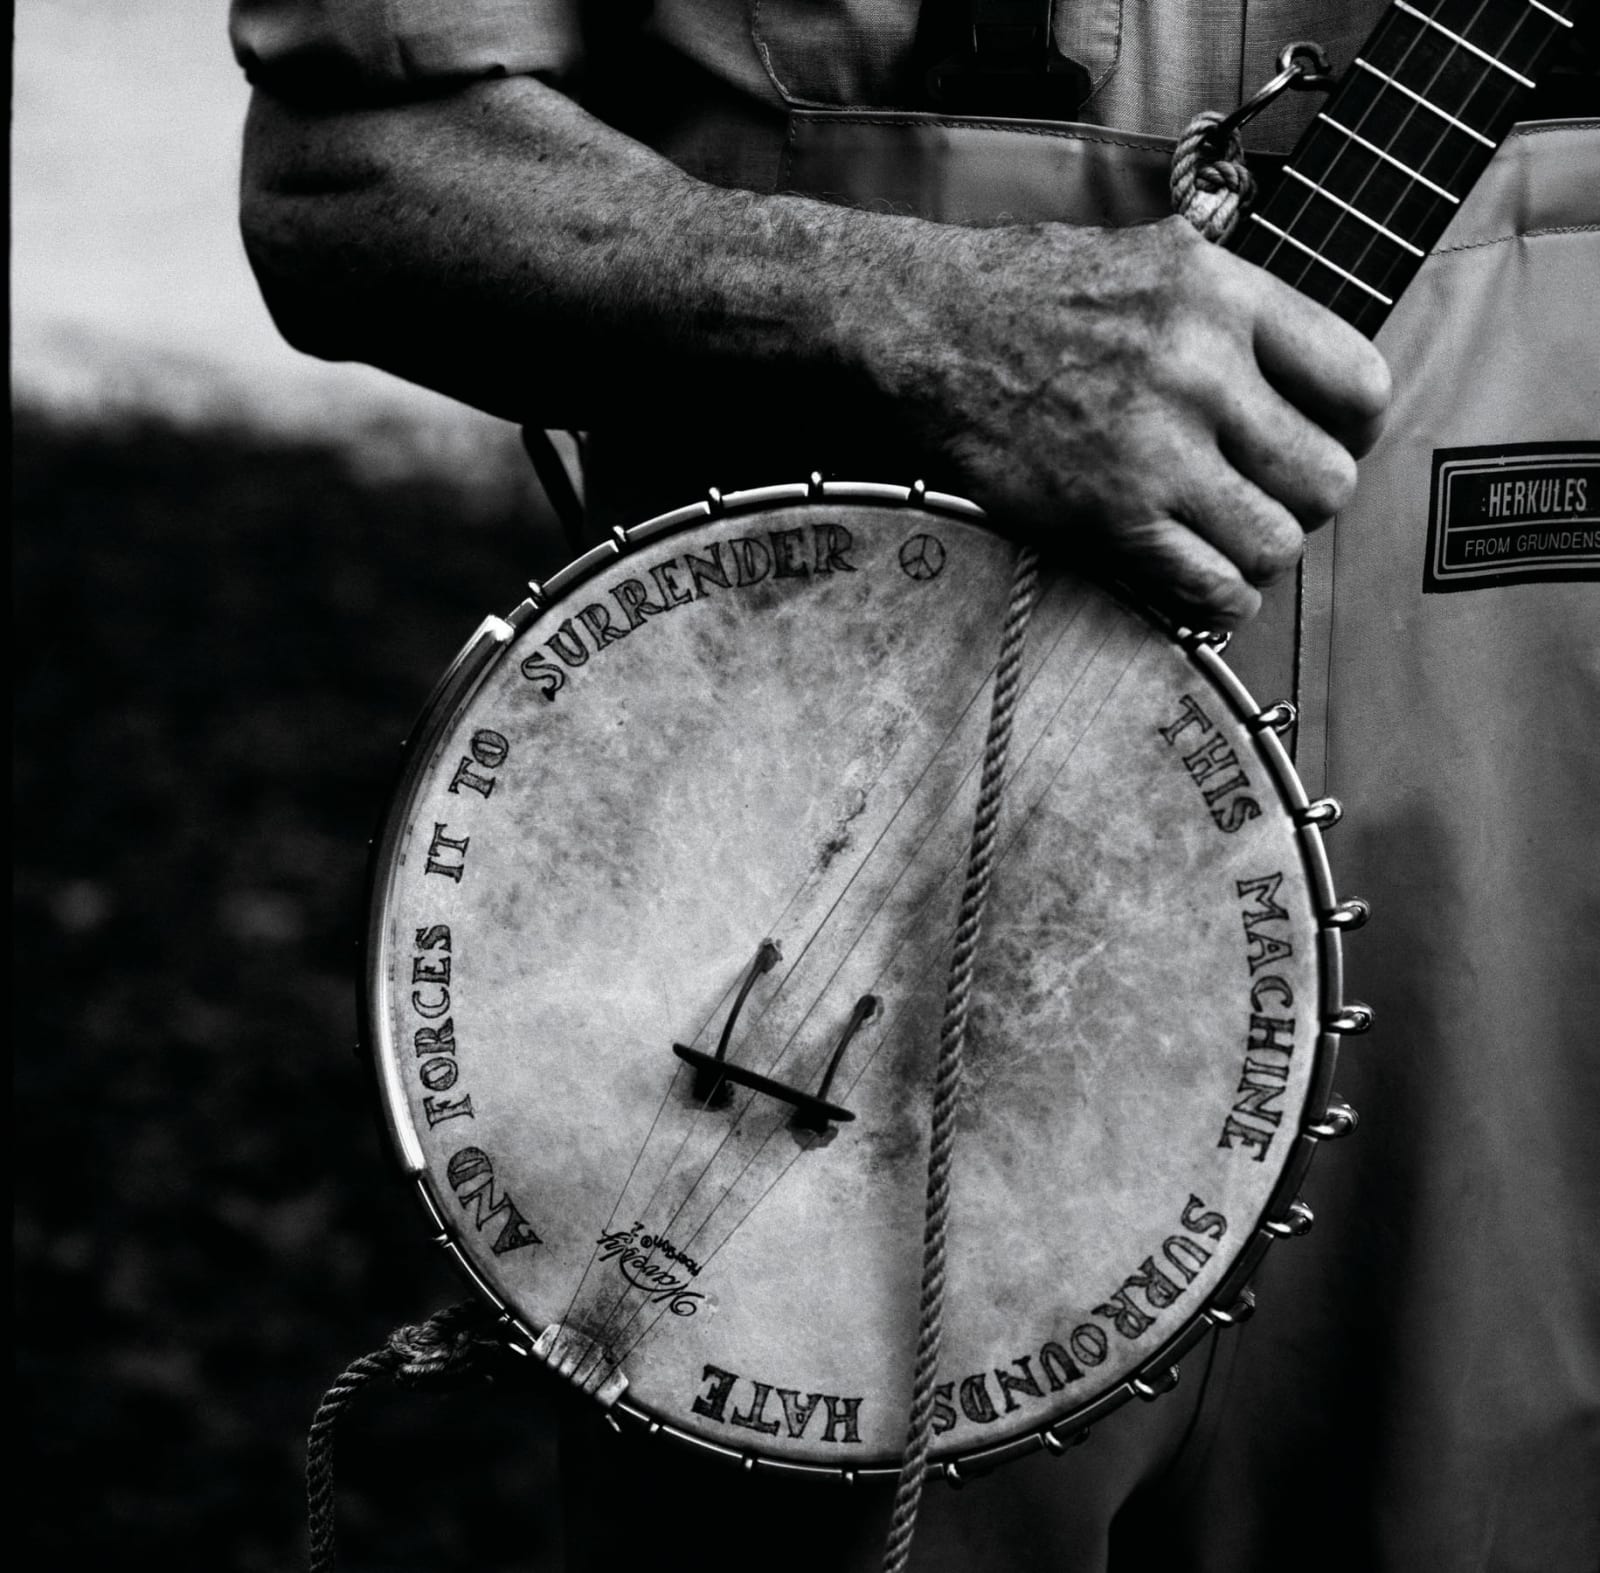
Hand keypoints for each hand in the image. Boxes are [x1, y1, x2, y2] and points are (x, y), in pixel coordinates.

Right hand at [871, 216, 1391, 627]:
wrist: (926, 329)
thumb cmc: (1030, 292)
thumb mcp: (1155, 256)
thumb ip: (1238, 306)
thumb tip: (1301, 371)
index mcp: (1226, 295)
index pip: (1359, 386)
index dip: (1354, 430)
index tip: (1324, 442)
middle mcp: (1202, 371)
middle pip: (1327, 479)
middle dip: (1303, 500)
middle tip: (1265, 497)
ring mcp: (1154, 450)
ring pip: (1277, 543)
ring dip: (1260, 554)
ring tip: (1227, 540)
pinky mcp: (1107, 515)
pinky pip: (1210, 587)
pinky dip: (1219, 600)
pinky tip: (1202, 581)